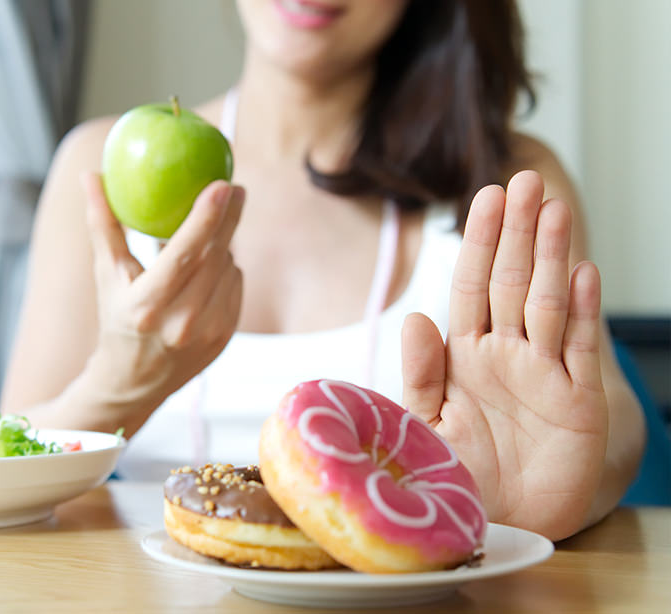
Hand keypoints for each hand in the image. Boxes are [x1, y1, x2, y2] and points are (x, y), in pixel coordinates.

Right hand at [78, 173, 243, 431]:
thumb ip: (103, 225)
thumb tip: (91, 175)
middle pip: (216, 257)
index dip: (205, 218)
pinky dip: (225, 269)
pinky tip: (208, 269)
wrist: (134, 382)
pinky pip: (235, 285)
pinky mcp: (226, 336)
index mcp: (148, 307)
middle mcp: (182, 323)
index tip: (222, 184)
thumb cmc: (116, 320)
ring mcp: (209, 333)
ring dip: (222, 246)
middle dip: (230, 218)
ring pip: (228, 268)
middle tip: (236, 186)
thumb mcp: (105, 276)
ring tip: (203, 239)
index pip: (184, 255)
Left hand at [401, 170, 608, 539]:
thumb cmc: (457, 474)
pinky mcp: (578, 403)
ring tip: (553, 210)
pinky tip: (582, 271)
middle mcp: (505, 355)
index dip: (480, 243)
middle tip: (524, 181)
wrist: (495, 524)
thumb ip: (420, 374)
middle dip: (517, 233)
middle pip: (512, 283)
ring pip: (548, 304)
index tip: (485, 197)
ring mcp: (544, 374)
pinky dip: (581, 312)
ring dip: (551, 257)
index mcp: (464, 356)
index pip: (472, 287)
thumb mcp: (425, 424)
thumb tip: (415, 317)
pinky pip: (579, 350)